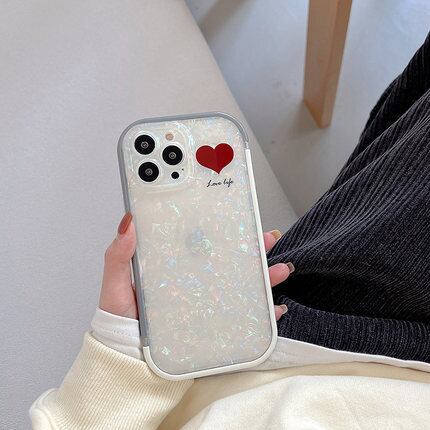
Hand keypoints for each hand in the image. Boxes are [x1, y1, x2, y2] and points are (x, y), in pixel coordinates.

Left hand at [100, 213, 293, 320]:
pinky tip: (274, 306)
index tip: (238, 211)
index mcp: (175, 264)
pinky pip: (243, 314)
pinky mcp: (213, 322)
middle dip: (253, 246)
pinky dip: (262, 310)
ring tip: (278, 269)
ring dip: (265, 274)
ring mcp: (206, 299)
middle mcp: (195, 279)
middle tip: (268, 236)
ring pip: (241, 282)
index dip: (220, 225)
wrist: (128, 356)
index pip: (201, 240)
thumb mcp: (115, 283)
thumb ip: (118, 255)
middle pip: (228, 258)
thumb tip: (128, 220)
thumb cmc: (122, 317)